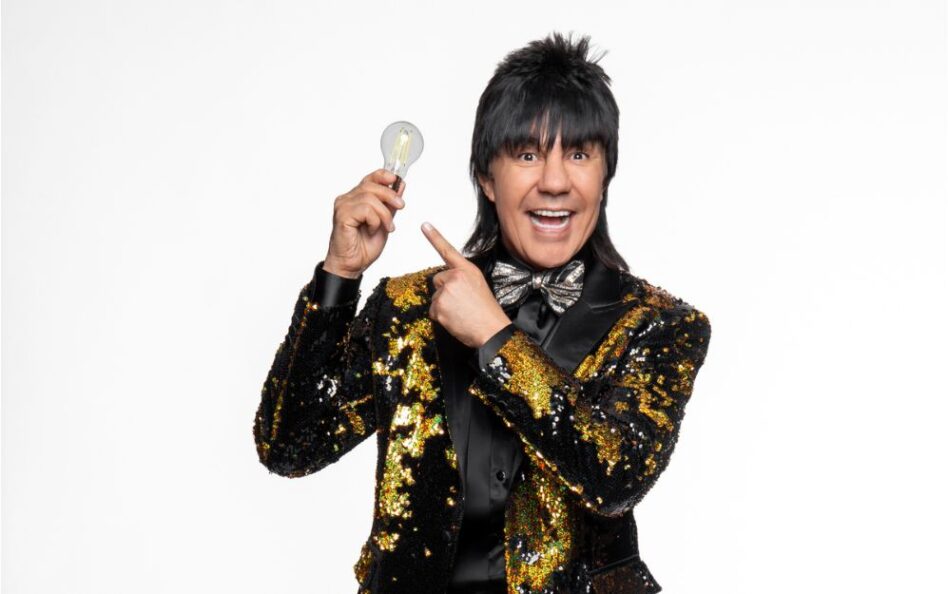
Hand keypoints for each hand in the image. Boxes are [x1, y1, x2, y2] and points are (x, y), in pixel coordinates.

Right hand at [323, 169, 406, 277]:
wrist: (353, 264)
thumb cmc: (364, 246)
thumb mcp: (384, 221)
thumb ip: (390, 204)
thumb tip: (400, 186)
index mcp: (356, 198)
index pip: (369, 178)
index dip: (383, 176)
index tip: (396, 179)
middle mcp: (347, 199)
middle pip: (371, 185)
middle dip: (390, 195)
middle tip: (400, 206)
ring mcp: (343, 206)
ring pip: (369, 198)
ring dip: (384, 214)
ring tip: (387, 227)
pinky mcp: (342, 216)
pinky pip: (365, 209)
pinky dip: (374, 220)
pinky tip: (372, 230)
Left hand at [421, 222, 511, 347]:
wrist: (492, 329)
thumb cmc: (487, 311)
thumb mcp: (478, 285)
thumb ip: (461, 279)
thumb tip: (446, 284)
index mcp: (467, 270)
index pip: (448, 251)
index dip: (435, 237)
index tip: (424, 225)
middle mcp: (455, 277)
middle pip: (437, 280)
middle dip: (444, 291)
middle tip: (462, 303)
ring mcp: (446, 291)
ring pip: (435, 297)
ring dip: (444, 306)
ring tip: (461, 313)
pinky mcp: (439, 306)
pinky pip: (433, 310)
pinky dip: (441, 317)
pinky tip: (455, 319)